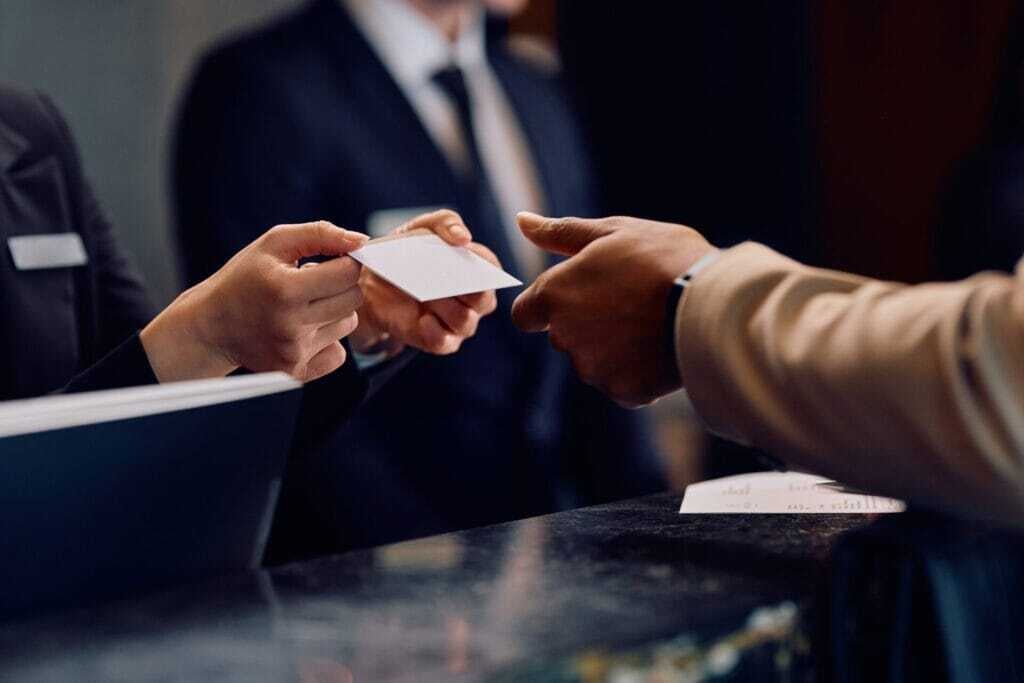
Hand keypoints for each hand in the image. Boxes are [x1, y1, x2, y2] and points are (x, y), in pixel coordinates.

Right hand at [141, 221, 367, 382]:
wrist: (211, 326)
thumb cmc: (244, 279)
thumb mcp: (274, 244)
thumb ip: (320, 234)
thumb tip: (361, 241)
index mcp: (285, 289)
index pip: (348, 273)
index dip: (346, 262)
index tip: (332, 260)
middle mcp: (291, 324)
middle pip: (353, 299)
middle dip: (340, 286)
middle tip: (314, 283)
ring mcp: (294, 352)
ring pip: (348, 324)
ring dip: (333, 312)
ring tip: (303, 307)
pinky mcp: (296, 372)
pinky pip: (339, 354)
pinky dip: (327, 341)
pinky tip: (302, 331)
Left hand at [350, 209, 499, 355]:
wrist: (372, 281)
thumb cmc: (407, 251)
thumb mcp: (423, 227)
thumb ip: (446, 223)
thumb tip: (464, 238)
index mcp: (476, 268)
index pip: (491, 269)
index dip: (480, 265)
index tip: (461, 255)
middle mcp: (473, 298)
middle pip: (483, 300)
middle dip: (466, 289)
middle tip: (443, 276)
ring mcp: (456, 322)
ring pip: (465, 322)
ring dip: (446, 307)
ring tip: (426, 295)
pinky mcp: (437, 340)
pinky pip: (445, 343)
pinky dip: (436, 332)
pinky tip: (423, 320)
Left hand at [511, 212, 713, 406]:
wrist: (712, 305)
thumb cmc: (663, 259)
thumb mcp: (612, 232)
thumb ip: (561, 233)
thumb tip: (522, 221)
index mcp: (554, 296)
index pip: (525, 314)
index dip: (548, 304)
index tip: (579, 293)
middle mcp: (565, 337)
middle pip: (562, 336)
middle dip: (585, 323)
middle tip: (628, 300)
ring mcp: (594, 369)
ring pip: (592, 362)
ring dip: (611, 347)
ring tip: (649, 322)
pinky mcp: (623, 392)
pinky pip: (621, 383)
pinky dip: (636, 370)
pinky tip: (659, 346)